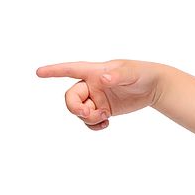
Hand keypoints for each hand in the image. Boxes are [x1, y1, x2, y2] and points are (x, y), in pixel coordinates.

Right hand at [36, 59, 163, 129]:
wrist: (154, 87)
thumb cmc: (143, 73)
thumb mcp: (132, 73)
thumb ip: (117, 75)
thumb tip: (102, 79)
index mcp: (96, 71)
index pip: (72, 70)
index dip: (54, 71)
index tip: (39, 72)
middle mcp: (92, 84)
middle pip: (71, 98)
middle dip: (75, 108)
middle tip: (88, 113)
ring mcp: (97, 98)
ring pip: (80, 111)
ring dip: (87, 118)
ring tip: (104, 118)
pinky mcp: (104, 109)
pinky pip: (90, 120)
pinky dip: (93, 125)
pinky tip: (106, 124)